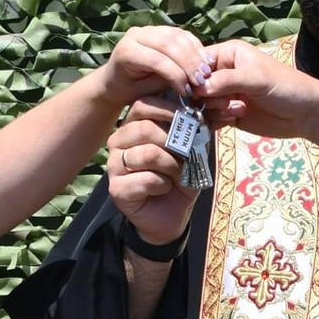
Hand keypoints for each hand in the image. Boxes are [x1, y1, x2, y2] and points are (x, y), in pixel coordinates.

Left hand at [96, 25, 210, 110]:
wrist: (116, 80)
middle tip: (202, 80)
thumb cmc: (128, 91)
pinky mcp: (160, 29)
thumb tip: (190, 83)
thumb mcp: (144, 93)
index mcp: (127, 51)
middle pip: (169, 44)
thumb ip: (164, 83)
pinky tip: (204, 61)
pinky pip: (182, 34)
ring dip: (195, 54)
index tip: (188, 91)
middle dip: (189, 63)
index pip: (157, 60)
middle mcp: (136, 34)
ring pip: (178, 36)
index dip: (176, 75)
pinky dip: (195, 47)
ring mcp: (149, 29)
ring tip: (205, 72)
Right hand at [107, 97, 198, 247]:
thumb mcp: (193, 150)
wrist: (172, 213)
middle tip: (187, 157)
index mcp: (133, 126)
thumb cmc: (180, 177)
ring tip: (177, 176)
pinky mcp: (116, 188)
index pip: (143, 105)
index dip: (168, 110)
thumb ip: (195, 129)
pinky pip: (147, 179)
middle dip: (175, 144)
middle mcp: (118, 141)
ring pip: (149, 154)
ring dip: (172, 167)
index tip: (192, 120)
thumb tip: (204, 112)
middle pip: (146, 129)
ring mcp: (114, 165)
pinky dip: (164, 185)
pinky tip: (164, 189)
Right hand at [202, 41, 318, 138]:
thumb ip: (227, 80)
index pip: (197, 61)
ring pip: (201, 104)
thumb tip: (198, 87)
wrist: (306, 114)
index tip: (199, 89)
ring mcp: (224, 95)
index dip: (194, 76)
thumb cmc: (287, 87)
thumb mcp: (257, 78)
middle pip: (195, 86)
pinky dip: (216, 122)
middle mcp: (223, 73)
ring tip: (239, 110)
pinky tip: (233, 120)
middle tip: (226, 102)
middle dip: (207, 96)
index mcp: (228, 54)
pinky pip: (209, 119)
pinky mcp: (227, 115)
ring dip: (215, 110)